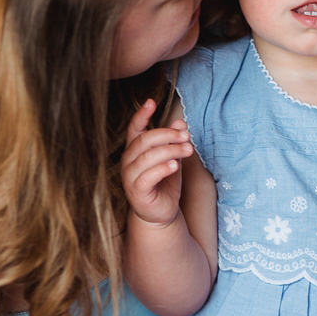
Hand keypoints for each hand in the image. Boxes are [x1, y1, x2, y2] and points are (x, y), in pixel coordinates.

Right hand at [121, 98, 193, 225]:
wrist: (162, 213)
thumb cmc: (165, 184)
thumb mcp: (173, 158)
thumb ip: (175, 142)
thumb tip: (181, 123)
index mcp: (134, 150)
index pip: (134, 129)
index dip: (141, 115)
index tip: (151, 102)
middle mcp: (128, 162)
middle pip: (144, 141)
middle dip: (167, 135)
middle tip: (187, 135)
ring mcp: (130, 177)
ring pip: (147, 157)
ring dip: (170, 150)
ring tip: (188, 149)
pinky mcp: (136, 192)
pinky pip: (147, 177)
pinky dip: (162, 168)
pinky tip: (175, 165)